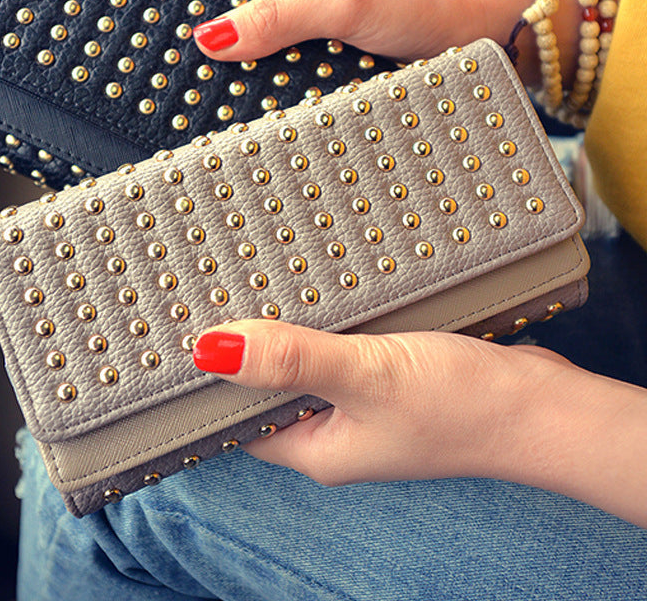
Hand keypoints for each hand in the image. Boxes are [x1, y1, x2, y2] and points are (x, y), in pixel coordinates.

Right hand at [156, 0, 579, 87]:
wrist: (480, 34)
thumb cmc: (424, 3)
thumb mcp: (343, 4)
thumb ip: (278, 19)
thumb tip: (212, 38)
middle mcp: (288, 2)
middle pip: (215, 8)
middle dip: (174, 25)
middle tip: (132, 54)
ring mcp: (303, 38)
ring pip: (242, 50)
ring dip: (212, 69)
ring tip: (171, 94)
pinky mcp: (321, 71)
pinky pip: (272, 80)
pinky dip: (249, 94)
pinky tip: (234, 117)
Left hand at [193, 321, 646, 525]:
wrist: (540, 405)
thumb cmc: (460, 405)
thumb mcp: (367, 376)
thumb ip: (292, 359)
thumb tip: (211, 348)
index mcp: (315, 447)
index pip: (237, 418)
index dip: (209, 378)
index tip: (184, 331)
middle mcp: (332, 429)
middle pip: (268, 387)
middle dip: (244, 345)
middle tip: (215, 290)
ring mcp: (362, 402)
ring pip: (305, 362)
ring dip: (287, 327)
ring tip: (254, 277)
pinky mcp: (387, 376)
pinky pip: (340, 347)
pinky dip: (326, 320)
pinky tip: (318, 285)